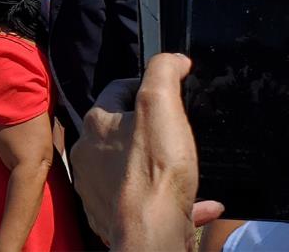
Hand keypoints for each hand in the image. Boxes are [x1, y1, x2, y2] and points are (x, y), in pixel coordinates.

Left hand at [70, 54, 222, 249]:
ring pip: (131, 167)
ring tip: (185, 167)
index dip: (145, 85)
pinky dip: (168, 199)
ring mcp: (96, 188)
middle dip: (150, 128)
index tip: (170, 93)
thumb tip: (173, 59)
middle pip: (121, 130)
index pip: (117, 90)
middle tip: (178, 132)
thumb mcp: (161, 104)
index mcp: (96, 124)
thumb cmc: (155, 169)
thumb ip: (163, 71)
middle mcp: (88, 155)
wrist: (151, 229)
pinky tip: (200, 203)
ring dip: (159, 166)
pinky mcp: (111, 215)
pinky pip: (143, 201)